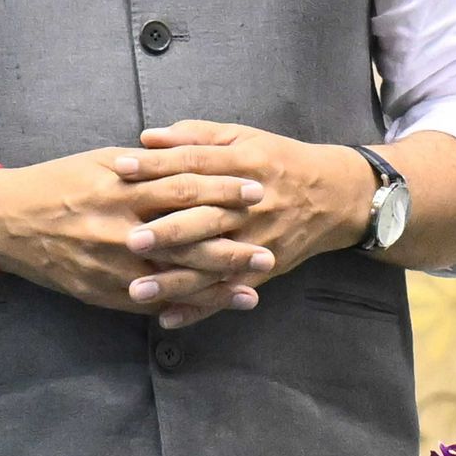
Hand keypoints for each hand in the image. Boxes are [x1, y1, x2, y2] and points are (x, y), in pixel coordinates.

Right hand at [0, 147, 272, 323]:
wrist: (4, 222)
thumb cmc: (57, 183)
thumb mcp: (102, 163)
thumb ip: (148, 166)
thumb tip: (193, 160)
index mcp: (122, 189)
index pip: (183, 188)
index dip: (223, 191)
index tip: (257, 191)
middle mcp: (118, 230)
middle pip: (186, 240)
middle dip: (231, 249)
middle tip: (270, 252)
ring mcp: (110, 265)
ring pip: (172, 279)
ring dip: (215, 287)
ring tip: (252, 289)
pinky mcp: (101, 291)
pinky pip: (149, 301)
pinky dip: (182, 306)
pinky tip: (209, 309)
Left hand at [113, 121, 378, 324]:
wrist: (335, 196)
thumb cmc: (279, 162)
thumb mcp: (244, 138)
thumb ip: (196, 137)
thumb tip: (147, 138)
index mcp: (247, 165)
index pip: (196, 164)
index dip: (158, 165)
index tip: (120, 169)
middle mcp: (253, 205)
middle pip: (207, 217)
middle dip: (168, 231)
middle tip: (129, 240)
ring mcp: (260, 240)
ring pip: (214, 262)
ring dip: (177, 279)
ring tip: (137, 290)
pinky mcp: (265, 268)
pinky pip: (229, 290)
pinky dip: (201, 307)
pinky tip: (169, 319)